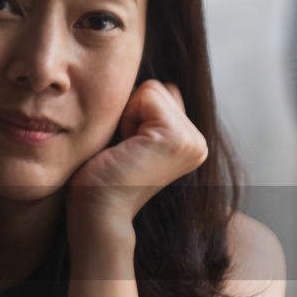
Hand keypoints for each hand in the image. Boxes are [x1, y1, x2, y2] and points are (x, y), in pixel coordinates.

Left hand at [67, 80, 207, 235]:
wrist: (97, 212)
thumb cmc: (101, 178)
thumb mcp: (133, 138)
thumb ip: (150, 114)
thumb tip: (157, 85)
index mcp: (190, 143)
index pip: (161, 94)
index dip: (134, 114)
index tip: (127, 150)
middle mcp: (198, 143)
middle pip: (158, 88)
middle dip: (132, 112)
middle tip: (125, 151)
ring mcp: (192, 140)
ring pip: (153, 88)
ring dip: (128, 115)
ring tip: (126, 150)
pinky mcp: (177, 136)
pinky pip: (146, 94)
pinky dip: (127, 117)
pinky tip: (126, 148)